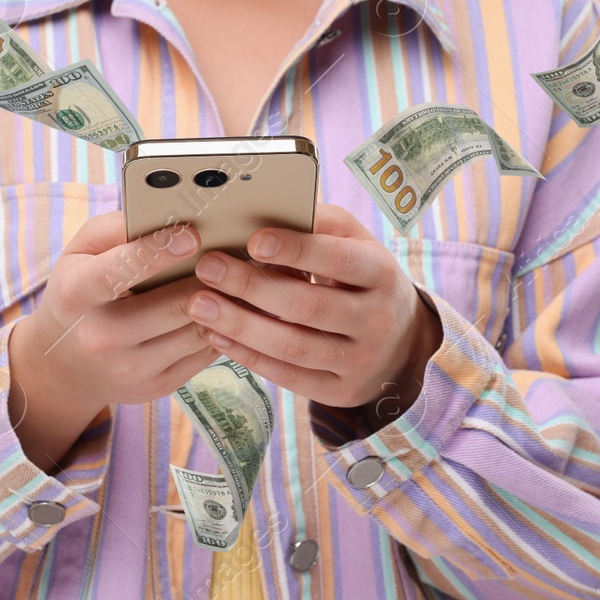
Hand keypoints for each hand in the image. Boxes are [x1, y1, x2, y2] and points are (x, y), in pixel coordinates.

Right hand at [10, 211, 225, 415]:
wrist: (63, 365)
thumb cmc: (78, 293)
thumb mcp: (80, 253)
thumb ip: (116, 229)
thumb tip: (168, 215)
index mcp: (77, 295)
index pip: (118, 272)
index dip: (157, 252)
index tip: (192, 234)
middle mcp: (102, 337)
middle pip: (173, 305)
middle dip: (210, 277)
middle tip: (239, 252)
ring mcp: (131, 368)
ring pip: (197, 329)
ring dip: (225, 301)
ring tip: (242, 275)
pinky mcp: (157, 386)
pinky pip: (205, 353)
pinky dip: (222, 327)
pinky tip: (229, 307)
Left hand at [184, 204, 442, 418]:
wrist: (400, 342)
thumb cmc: (361, 278)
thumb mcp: (356, 244)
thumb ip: (318, 225)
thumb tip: (264, 208)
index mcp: (382, 273)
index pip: (338, 260)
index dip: (296, 250)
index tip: (252, 240)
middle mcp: (377, 320)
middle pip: (308, 306)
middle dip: (252, 286)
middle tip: (207, 268)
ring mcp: (360, 361)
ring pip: (293, 346)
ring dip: (240, 325)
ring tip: (199, 305)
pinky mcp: (340, 391)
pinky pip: (288, 376)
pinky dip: (247, 355)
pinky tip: (215, 335)